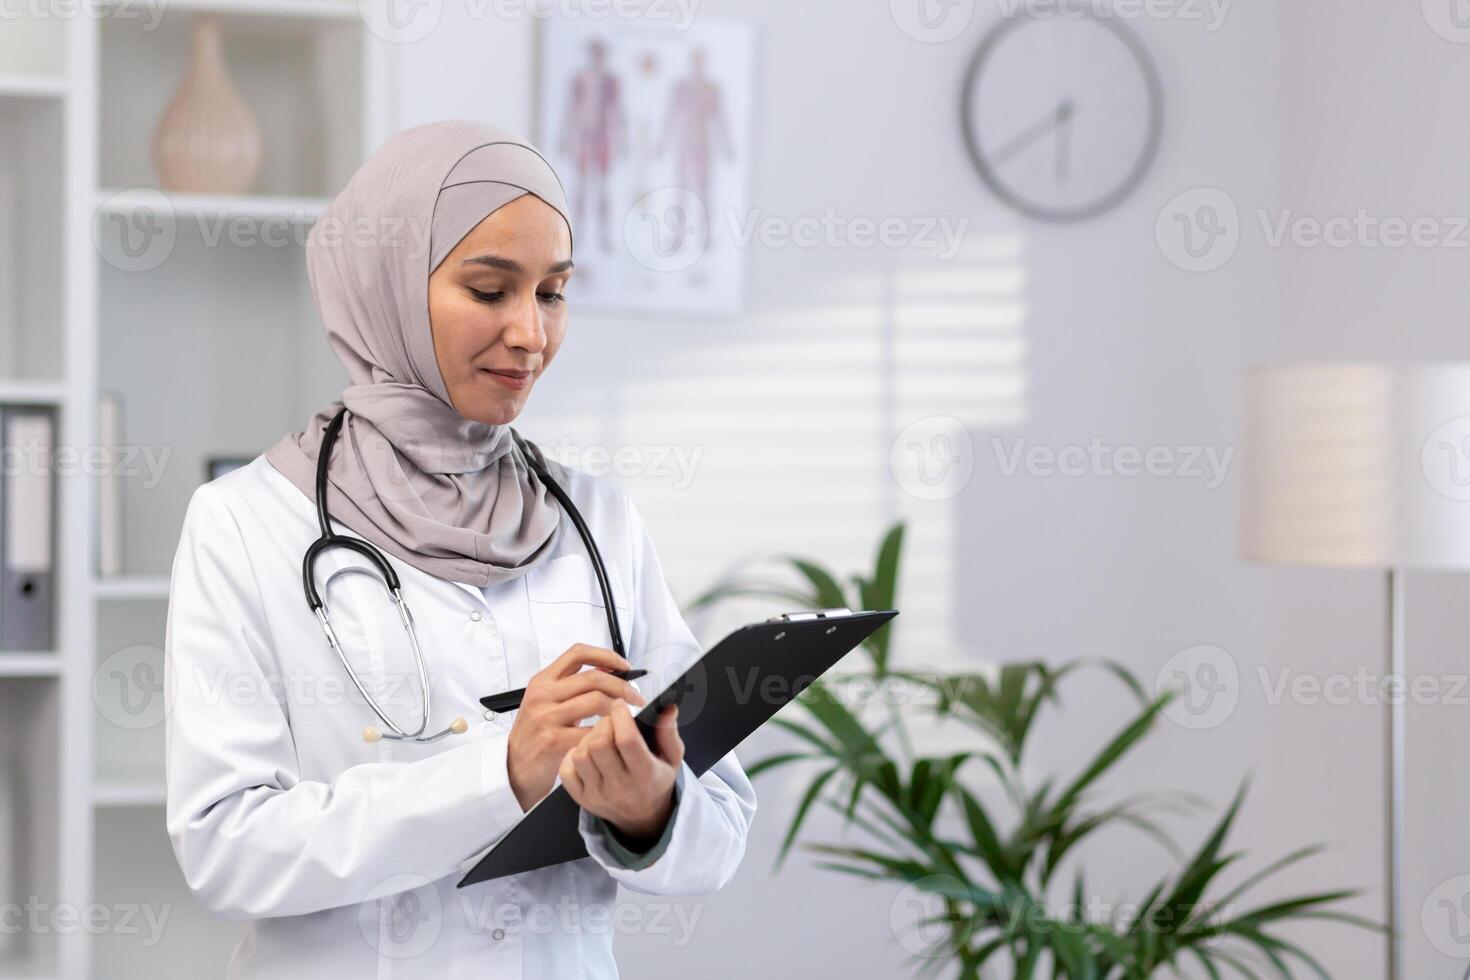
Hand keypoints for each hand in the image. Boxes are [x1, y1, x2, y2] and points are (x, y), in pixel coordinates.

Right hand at [506, 644, 646, 810]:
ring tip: (626, 718)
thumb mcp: (547, 702)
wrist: (515, 768)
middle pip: (593, 677)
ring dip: (619, 709)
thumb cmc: (536, 734)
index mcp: (543, 681)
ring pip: (596, 701)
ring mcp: (546, 718)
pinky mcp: (552, 741)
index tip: (625, 667)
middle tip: (636, 697)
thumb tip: (609, 668)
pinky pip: (591, 731)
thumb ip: (572, 685)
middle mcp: (543, 695)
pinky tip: (612, 737)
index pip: (578, 654)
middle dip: (623, 686)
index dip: (606, 655)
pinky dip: (607, 733)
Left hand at [561, 700, 682, 845]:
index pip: (627, 740)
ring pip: (581, 755)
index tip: (620, 704)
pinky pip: (566, 771)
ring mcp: (597, 794)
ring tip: (599, 736)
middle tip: (610, 720)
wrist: (643, 818)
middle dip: (603, 723)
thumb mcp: (672, 758)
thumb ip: (669, 732)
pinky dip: (573, 756)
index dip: (621, 716)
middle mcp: (620, 787)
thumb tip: (667, 708)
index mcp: (646, 774)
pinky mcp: (581, 798)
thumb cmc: (656, 779)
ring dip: (587, 738)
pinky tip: (586, 752)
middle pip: (600, 744)